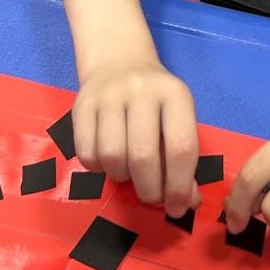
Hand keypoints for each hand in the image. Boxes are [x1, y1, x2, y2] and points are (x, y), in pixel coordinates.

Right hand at [72, 58, 200, 216]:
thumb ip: (185, 159)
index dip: (179, 185)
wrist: (119, 61)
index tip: (177, 208)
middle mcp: (141, 90)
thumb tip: (188, 202)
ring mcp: (108, 96)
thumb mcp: (178, 118)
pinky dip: (98, 169)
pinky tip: (108, 162)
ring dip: (122, 178)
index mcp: (174, 94)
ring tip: (130, 174)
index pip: (181, 146)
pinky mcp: (81, 105)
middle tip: (152, 198)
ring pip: (112, 156)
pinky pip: (86, 154)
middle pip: (143, 156)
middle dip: (150, 190)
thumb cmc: (156, 101)